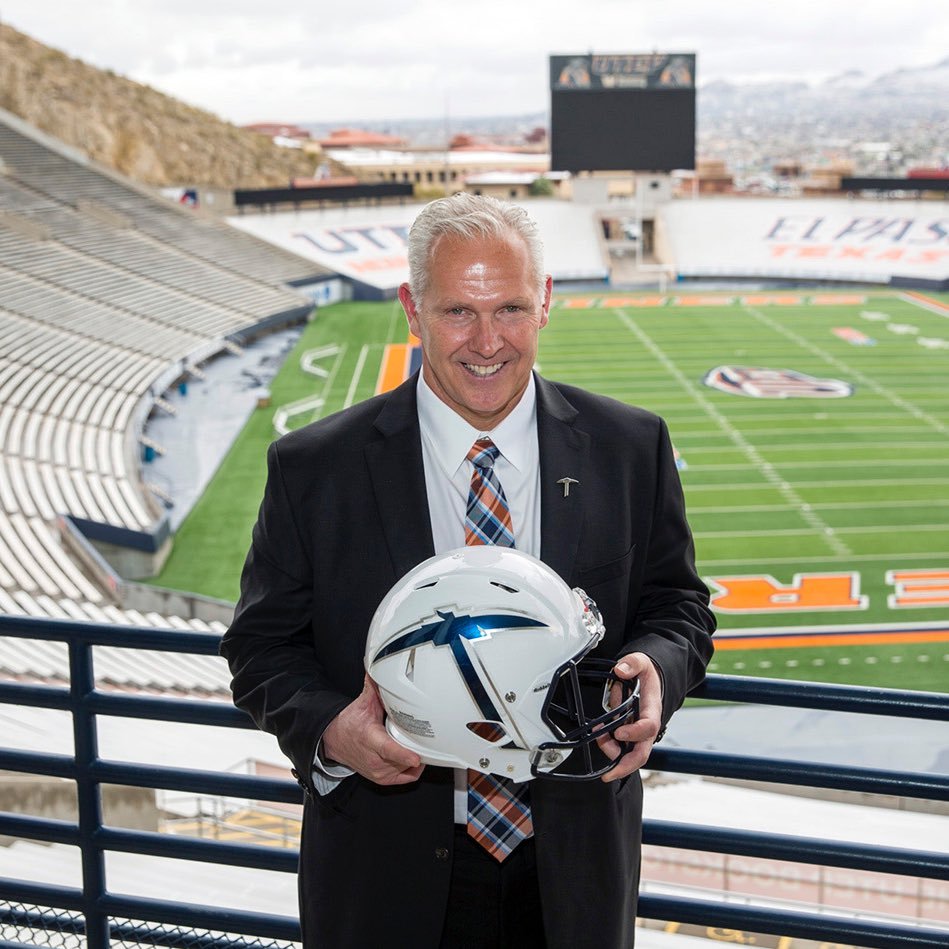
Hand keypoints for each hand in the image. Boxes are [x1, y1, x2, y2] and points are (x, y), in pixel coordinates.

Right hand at [322, 674, 424, 784]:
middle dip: (417, 749)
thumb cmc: (349, 723)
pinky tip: (415, 757)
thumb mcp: (362, 703)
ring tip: (417, 743)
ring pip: (406, 768)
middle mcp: (374, 759)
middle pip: (402, 759)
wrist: (334, 741)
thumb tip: (377, 667)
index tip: (417, 757)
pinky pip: (405, 778)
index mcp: (370, 739)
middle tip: (427, 738)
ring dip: (416, 758)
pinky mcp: (382, 779)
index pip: (388, 750)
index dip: (404, 754)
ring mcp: (378, 771)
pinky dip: (413, 769)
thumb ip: (373, 687)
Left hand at [597, 652, 662, 782]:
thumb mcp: (642, 661)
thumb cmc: (647, 673)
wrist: (651, 679)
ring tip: (598, 738)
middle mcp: (647, 726)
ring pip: (629, 752)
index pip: (648, 726)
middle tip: (608, 773)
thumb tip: (620, 670)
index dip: (634, 733)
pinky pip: (621, 746)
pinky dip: (609, 745)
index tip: (618, 732)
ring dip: (612, 752)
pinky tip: (600, 734)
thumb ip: (632, 663)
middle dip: (625, 765)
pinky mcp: (630, 734)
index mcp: (653, 709)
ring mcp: (639, 732)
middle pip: (641, 753)